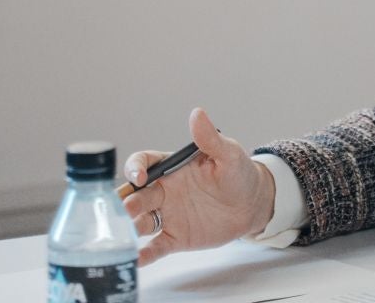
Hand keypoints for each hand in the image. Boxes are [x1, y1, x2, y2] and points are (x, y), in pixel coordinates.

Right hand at [121, 108, 276, 266]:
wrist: (252, 204)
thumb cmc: (238, 173)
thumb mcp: (228, 154)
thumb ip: (210, 139)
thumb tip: (197, 114)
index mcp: (171, 168)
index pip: (143, 164)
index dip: (135, 169)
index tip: (139, 177)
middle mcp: (163, 191)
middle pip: (135, 195)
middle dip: (126, 202)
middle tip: (123, 209)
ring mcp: (168, 215)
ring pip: (140, 222)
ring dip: (129, 228)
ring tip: (123, 236)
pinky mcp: (177, 237)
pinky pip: (155, 247)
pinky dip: (143, 255)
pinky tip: (134, 260)